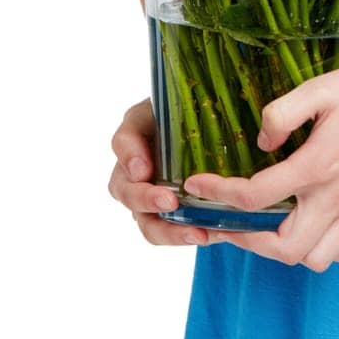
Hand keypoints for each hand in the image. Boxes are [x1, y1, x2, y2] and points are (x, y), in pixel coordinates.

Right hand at [107, 97, 210, 247]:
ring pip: (146, 221)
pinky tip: (212, 233)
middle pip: (125, 190)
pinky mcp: (169, 215)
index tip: (144, 169)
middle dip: (145, 198)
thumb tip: (185, 127)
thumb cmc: (196, 112)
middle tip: (170, 200)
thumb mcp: (186, 103)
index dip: (130, 156)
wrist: (215, 130)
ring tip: (197, 233)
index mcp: (138, 133)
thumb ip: (181, 103)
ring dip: (169, 230)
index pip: (123, 141)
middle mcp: (135, 169)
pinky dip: (188, 235)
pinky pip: (170, 232)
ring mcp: (149, 196)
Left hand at [179, 52, 338, 271]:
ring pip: (313, 259)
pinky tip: (303, 223)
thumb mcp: (320, 87)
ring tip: (265, 225)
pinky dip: (315, 249)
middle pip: (283, 247)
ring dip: (282, 249)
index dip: (218, 192)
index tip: (197, 184)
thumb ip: (282, 114)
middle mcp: (336, 197)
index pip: (256, 195)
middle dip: (247, 239)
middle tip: (228, 219)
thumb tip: (260, 143)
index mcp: (318, 165)